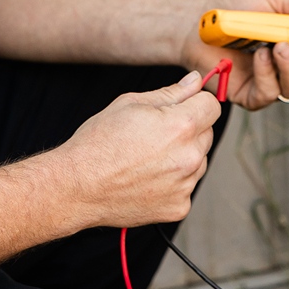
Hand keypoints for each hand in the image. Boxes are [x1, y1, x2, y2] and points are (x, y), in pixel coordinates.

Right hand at [53, 71, 220, 227]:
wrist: (77, 186)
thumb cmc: (98, 142)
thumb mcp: (130, 104)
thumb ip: (171, 92)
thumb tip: (195, 81)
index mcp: (181, 126)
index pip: (211, 105)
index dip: (195, 102)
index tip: (181, 107)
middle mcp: (189, 157)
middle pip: (207, 134)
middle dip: (189, 130)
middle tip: (154, 135)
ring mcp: (185, 185)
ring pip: (198, 161)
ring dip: (183, 157)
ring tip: (147, 158)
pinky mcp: (179, 207)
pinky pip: (186, 186)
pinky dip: (173, 183)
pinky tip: (146, 178)